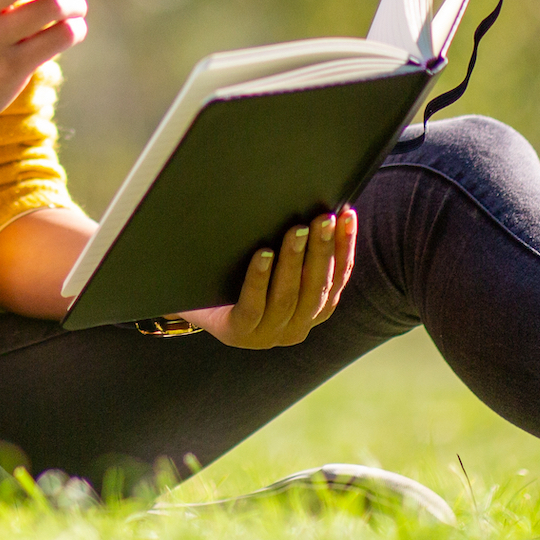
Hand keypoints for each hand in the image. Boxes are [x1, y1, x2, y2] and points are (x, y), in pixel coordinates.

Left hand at [177, 210, 356, 348]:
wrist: (192, 303)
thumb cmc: (238, 276)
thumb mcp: (274, 264)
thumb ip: (297, 248)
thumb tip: (318, 205)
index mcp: (312, 311)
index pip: (337, 278)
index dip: (344, 247)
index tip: (346, 215)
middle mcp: (296, 327)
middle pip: (316, 286)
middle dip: (322, 250)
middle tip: (323, 218)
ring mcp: (267, 334)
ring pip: (287, 296)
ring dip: (294, 260)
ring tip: (297, 230)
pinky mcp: (238, 333)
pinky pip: (253, 305)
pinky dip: (259, 279)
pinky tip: (262, 254)